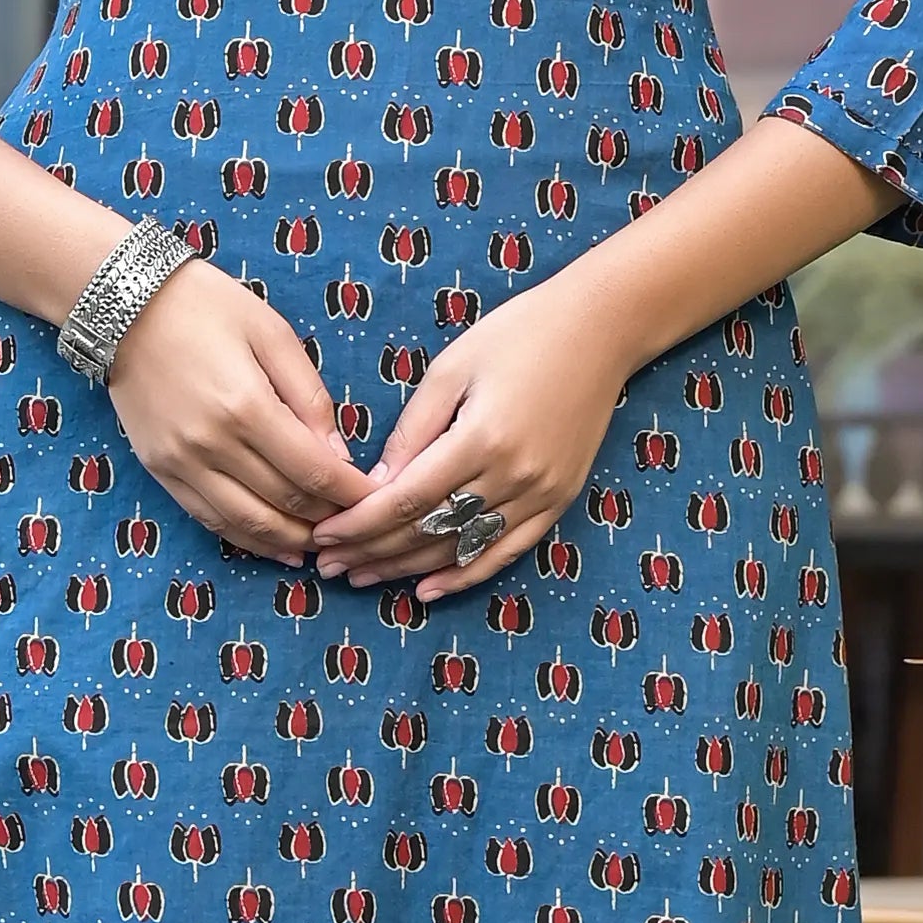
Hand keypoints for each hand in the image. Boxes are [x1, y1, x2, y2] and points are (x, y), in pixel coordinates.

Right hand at [105, 261, 372, 559]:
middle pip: (286, 502)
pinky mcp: (160, 471)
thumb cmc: (206, 307)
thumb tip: (339, 455)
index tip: (377, 499)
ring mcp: (181, 463)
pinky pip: (210, 520)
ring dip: (292, 540)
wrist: (125, 305)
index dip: (352, 494)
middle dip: (329, 517)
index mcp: (246, 407)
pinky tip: (277, 545)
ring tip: (323, 542)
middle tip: (357, 520)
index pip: (314, 471)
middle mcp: (212, 445)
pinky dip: (248, 539)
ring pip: (248, 524)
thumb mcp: (271, 333)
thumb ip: (309, 396)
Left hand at [307, 274, 636, 600]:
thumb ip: (412, 432)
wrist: (600, 332)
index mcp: (481, 438)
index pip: (405, 500)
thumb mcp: (451, 369)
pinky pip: (506, 551)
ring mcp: (541, 495)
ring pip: (462, 549)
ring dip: (407, 569)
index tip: (322, 534)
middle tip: (328, 564)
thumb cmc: (518, 336)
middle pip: (429, 531)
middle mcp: (513, 476)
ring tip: (362, 577)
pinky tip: (428, 589)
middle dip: (372, 552)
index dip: (359, 524)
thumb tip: (373, 486)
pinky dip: (465, 575)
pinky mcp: (559, 502)